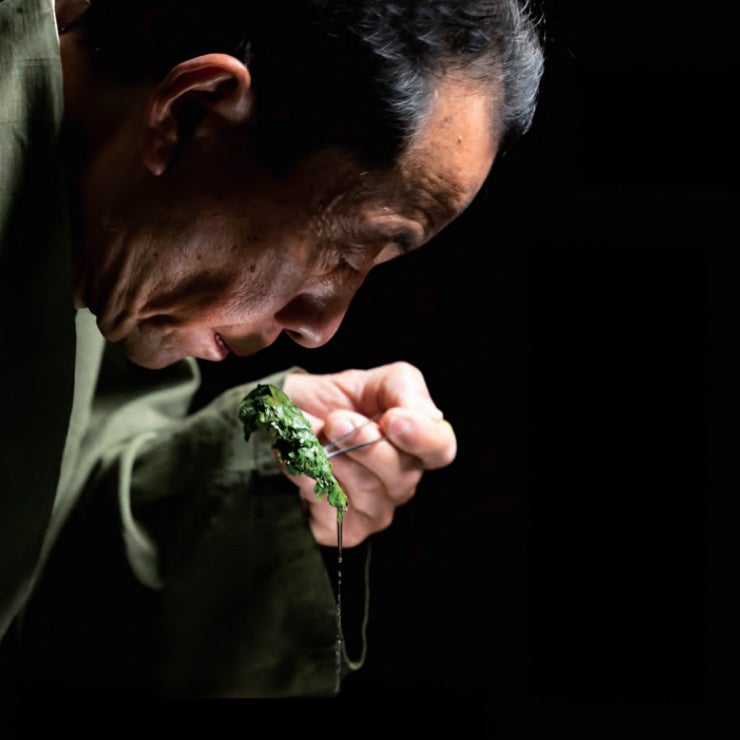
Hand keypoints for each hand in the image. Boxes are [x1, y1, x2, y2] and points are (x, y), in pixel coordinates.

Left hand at [282, 361, 456, 546]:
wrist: (287, 416)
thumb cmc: (337, 401)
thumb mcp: (377, 381)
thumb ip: (406, 389)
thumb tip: (410, 415)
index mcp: (419, 445)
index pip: (439, 449)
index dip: (420, 437)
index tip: (392, 420)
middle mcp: (402, 481)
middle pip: (400, 474)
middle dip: (365, 445)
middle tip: (336, 421)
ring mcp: (376, 510)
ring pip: (363, 489)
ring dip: (331, 456)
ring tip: (311, 432)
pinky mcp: (342, 528)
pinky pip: (331, 508)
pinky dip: (308, 477)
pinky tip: (297, 458)